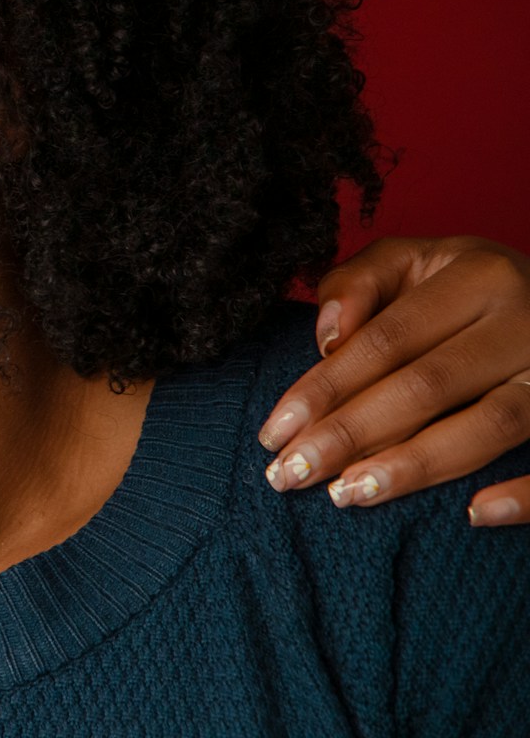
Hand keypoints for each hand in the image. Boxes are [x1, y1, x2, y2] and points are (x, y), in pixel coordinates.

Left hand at [257, 236, 529, 523]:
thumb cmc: (462, 286)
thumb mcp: (411, 262)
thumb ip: (357, 285)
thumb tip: (327, 337)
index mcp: (477, 275)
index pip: (386, 340)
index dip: (325, 388)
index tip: (273, 432)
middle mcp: (525, 320)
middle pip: (427, 386)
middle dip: (351, 434)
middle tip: (290, 475)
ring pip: (491, 425)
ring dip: (415, 466)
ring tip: (348, 494)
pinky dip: (525, 495)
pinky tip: (475, 515)